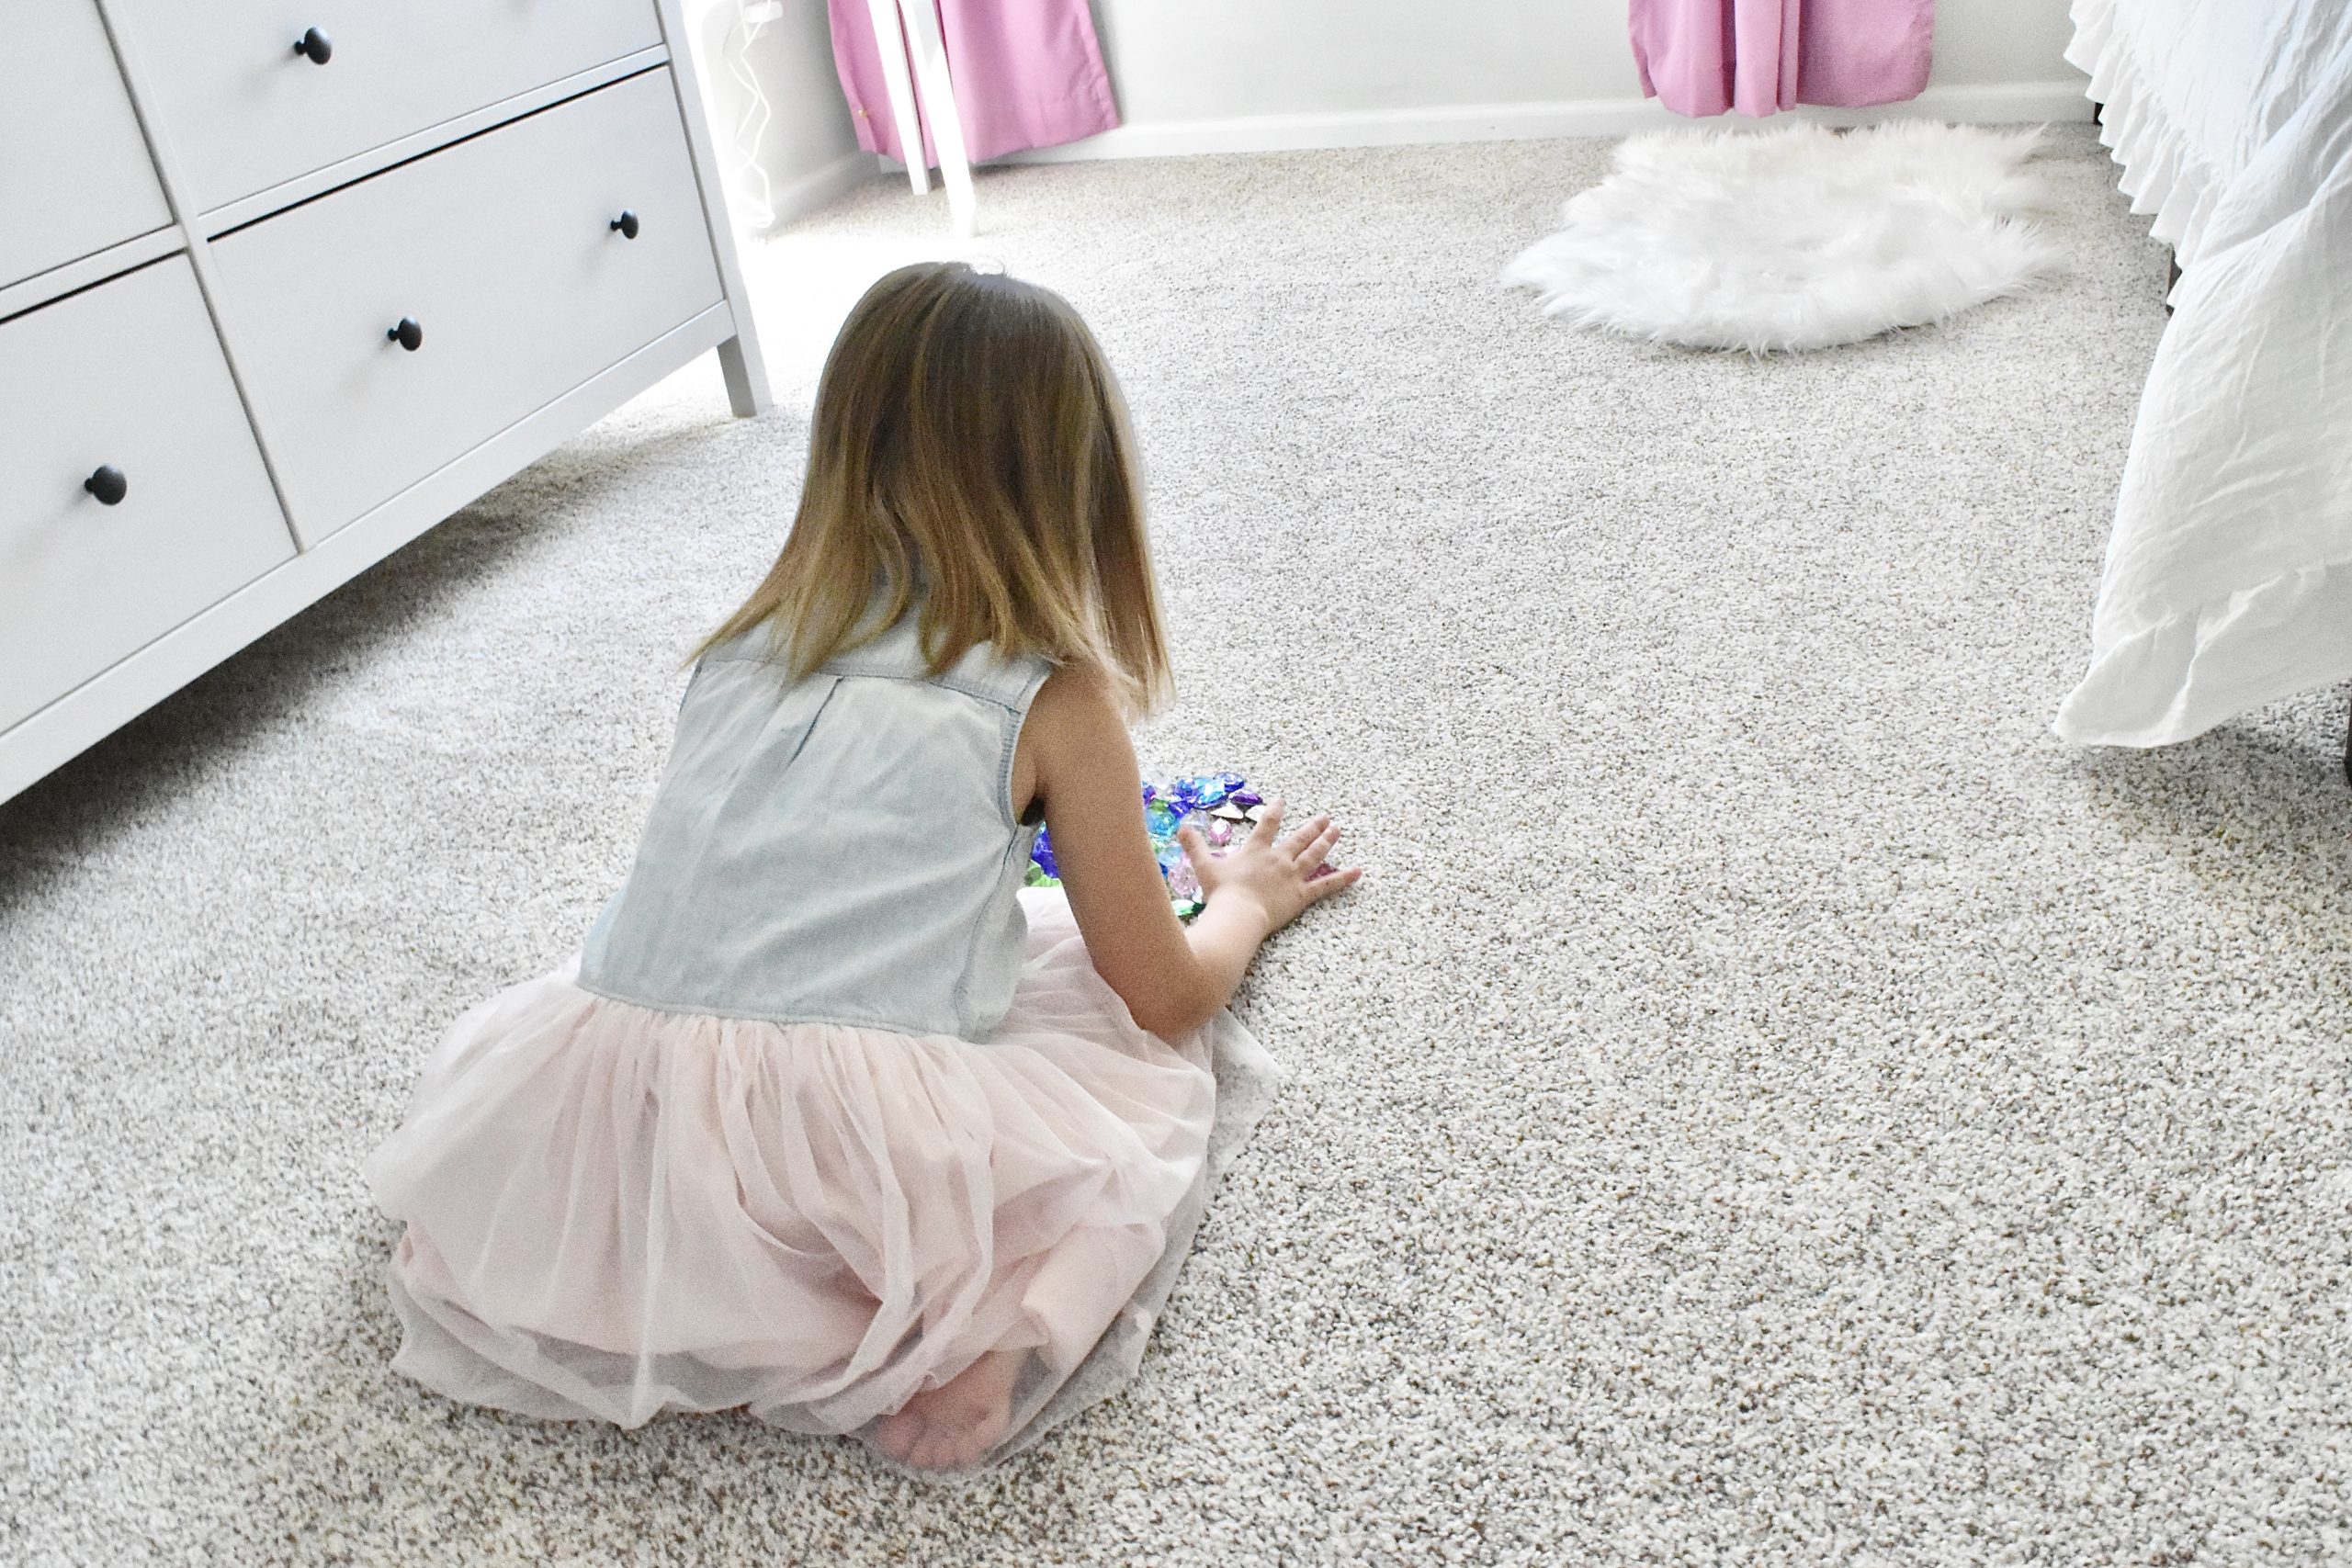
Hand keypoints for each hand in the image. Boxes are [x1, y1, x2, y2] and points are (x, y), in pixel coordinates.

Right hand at [1177, 798, 1361, 935]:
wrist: (1238, 914)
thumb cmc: (1221, 893)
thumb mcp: (1204, 866)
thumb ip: (1194, 845)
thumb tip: (1181, 827)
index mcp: (1257, 851)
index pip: (1269, 824)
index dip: (1276, 811)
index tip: (1283, 801)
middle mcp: (1278, 859)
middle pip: (1299, 838)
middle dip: (1313, 826)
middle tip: (1325, 817)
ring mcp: (1293, 876)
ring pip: (1314, 855)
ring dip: (1327, 842)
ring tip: (1337, 831)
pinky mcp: (1302, 895)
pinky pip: (1326, 885)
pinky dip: (1342, 878)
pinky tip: (1358, 871)